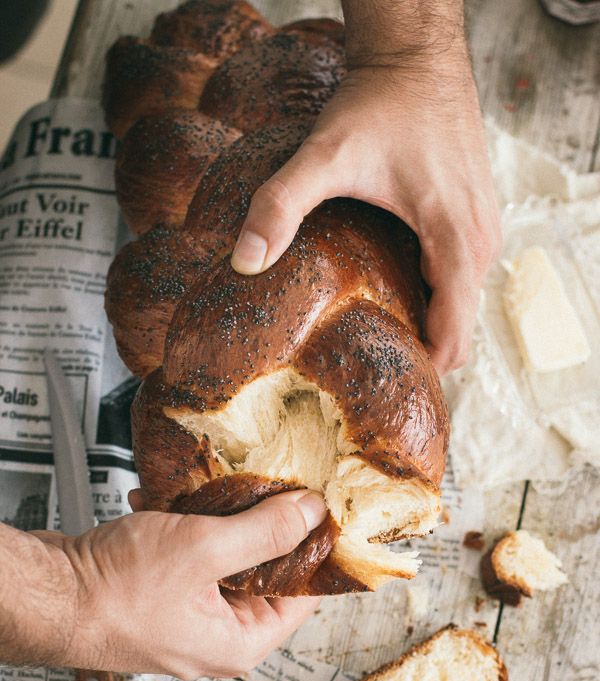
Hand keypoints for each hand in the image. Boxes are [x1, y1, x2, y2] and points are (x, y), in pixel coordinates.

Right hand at [7, 490, 324, 677]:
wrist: (46, 595)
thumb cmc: (112, 593)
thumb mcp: (204, 550)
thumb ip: (265, 531)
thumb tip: (312, 514)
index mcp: (241, 641)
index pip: (304, 594)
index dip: (314, 548)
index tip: (321, 507)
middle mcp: (218, 635)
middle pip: (265, 571)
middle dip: (258, 523)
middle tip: (265, 483)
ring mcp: (188, 615)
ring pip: (224, 556)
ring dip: (214, 519)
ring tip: (203, 493)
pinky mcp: (161, 595)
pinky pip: (189, 555)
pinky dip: (181, 526)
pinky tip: (162, 503)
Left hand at [231, 62, 499, 374]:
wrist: (416, 55)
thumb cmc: (381, 102)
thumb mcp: (325, 154)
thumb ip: (280, 205)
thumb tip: (244, 261)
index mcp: (455, 240)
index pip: (455, 332)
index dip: (424, 367)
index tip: (387, 392)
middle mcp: (480, 242)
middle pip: (460, 327)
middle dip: (422, 353)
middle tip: (368, 369)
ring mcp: (483, 230)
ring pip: (462, 304)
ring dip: (427, 324)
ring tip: (376, 336)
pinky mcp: (475, 218)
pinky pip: (460, 278)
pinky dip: (434, 295)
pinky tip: (393, 293)